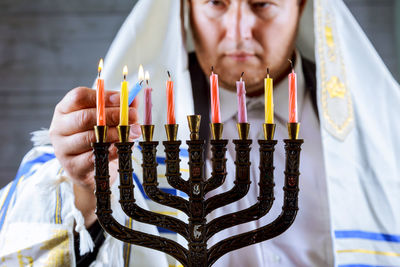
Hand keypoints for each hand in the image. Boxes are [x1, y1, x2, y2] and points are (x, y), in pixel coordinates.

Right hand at [49, 87, 140, 225]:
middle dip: (113, 115)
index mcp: (65, 110)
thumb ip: (119, 107)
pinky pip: (93, 157)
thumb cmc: (97, 138)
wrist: (89, 170)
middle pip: (85, 117)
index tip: (122, 98)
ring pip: (90, 138)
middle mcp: (59, 128)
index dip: (102, 96)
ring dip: (116, 134)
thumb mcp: (105, 119)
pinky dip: (111, 151)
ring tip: (133, 132)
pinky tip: (123, 147)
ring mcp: (62, 148)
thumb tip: (134, 98)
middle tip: (134, 116)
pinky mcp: (72, 167)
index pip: (78, 97)